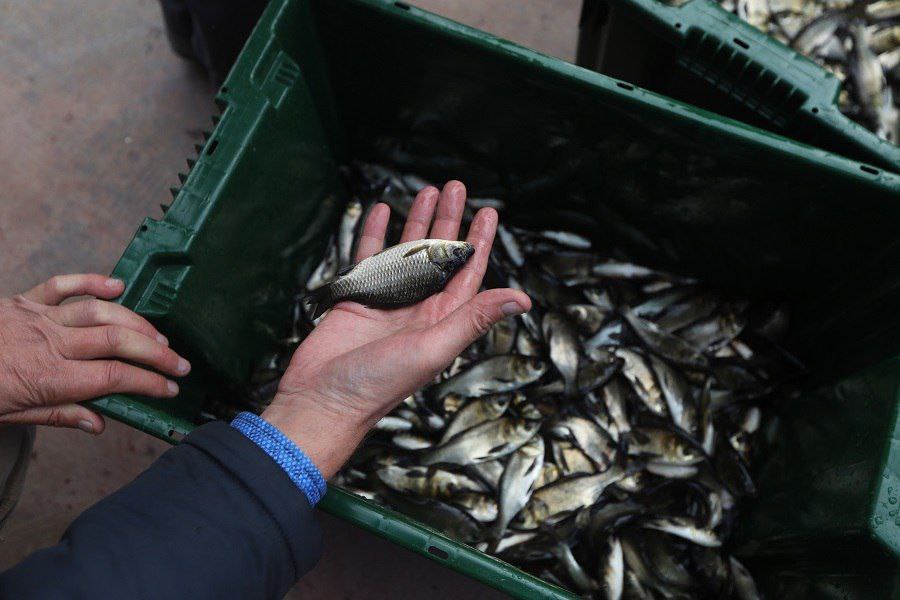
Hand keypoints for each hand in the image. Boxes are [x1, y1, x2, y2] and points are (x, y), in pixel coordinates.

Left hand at [0, 274, 190, 433]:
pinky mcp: (25, 300)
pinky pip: (63, 284)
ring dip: (136, 322)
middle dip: (157, 353)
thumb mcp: (13, 415)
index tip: (169, 389)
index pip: (113, 378)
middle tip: (180, 364)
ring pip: (100, 312)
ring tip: (159, 336)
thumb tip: (99, 425)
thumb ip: (60, 416)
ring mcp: (38, 317)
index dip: (148, 382)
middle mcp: (49, 343)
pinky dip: (92, 281)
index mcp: (48, 378)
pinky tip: (118, 286)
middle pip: (117, 342)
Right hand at [263, 181, 531, 477]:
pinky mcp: (357, 297)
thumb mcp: (434, 348)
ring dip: (417, 222)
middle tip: (455, 187)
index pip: (467, 274)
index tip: (487, 212)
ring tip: (426, 191)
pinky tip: (381, 210)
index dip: (478, 242)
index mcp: (442, 321)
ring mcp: (386, 301)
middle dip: (448, 221)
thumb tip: (523, 300)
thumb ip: (474, 318)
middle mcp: (417, 308)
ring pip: (406, 251)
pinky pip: (368, 257)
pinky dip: (375, 233)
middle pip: (438, 255)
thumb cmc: (378, 384)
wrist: (322, 399)